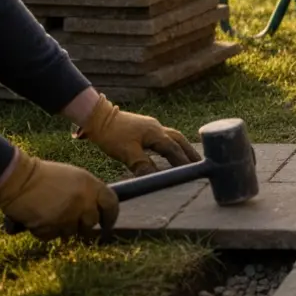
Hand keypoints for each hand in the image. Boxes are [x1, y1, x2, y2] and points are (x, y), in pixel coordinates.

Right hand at [0, 150, 118, 240]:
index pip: (111, 204)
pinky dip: (47, 232)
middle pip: (92, 223)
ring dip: (63, 228)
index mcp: (91, 186)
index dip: (111, 216)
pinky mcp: (51, 227)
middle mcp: (83, 202)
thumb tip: (96, 210)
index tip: (107, 224)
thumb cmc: (45, 176)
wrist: (17, 180)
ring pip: (72, 232)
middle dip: (84, 226)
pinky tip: (40, 220)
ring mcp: (67, 216)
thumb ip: (88, 193)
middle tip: (75, 224)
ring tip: (51, 215)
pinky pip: (53, 236)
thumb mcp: (74, 178)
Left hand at [77, 95, 198, 175]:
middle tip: (200, 162)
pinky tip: (168, 150)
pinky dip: (171, 144)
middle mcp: (157, 128)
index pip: (174, 149)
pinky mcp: (144, 127)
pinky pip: (164, 136)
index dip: (184, 161)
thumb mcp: (126, 152)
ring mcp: (151, 126)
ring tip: (189, 157)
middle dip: (189, 152)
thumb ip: (142, 165)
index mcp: (155, 133)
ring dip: (182, 147)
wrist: (96, 117)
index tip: (193, 171)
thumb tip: (155, 178)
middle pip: (179, 140)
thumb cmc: (111, 134)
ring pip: (172, 137)